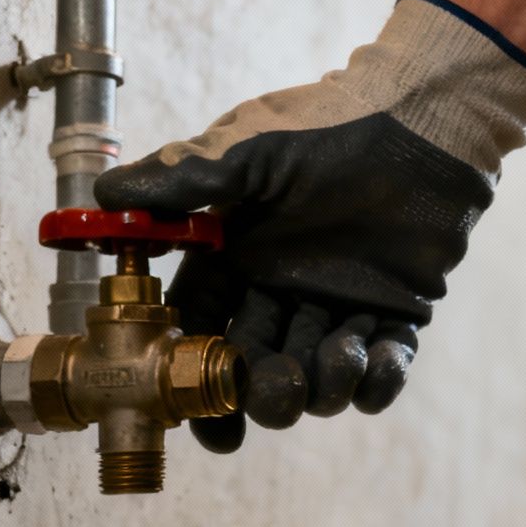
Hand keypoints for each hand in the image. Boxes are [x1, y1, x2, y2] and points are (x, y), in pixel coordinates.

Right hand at [95, 0, 525, 451]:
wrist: (421, 116)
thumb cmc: (330, 125)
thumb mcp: (251, 151)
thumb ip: (185, 181)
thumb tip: (105, 195)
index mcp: (239, 260)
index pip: (203, 330)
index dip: (194, 374)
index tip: (197, 410)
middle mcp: (284, 290)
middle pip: (259, 368)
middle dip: (265, 392)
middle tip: (275, 391)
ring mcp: (341, 305)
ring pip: (320, 378)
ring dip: (326, 385)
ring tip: (342, 352)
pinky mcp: (398, 312)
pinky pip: (385, 366)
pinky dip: (381, 378)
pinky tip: (375, 362)